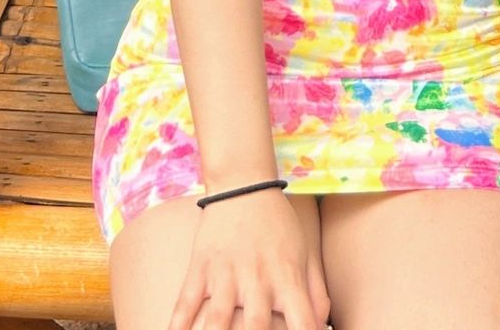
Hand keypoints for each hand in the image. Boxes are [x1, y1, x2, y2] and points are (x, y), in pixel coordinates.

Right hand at [168, 187, 329, 329]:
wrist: (243, 184)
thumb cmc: (278, 224)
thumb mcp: (305, 253)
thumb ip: (316, 294)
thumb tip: (323, 327)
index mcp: (287, 277)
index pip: (303, 321)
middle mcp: (257, 278)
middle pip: (257, 326)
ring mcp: (225, 274)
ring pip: (217, 319)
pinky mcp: (199, 268)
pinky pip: (185, 303)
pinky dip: (177, 325)